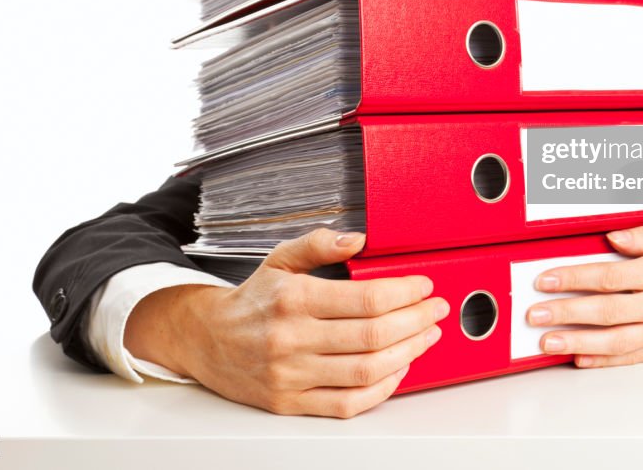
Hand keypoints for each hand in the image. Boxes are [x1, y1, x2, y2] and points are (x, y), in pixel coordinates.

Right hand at [123, 229, 447, 416]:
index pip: (366, 298)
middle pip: (373, 335)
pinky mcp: (291, 403)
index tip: (424, 286)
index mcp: (294, 298)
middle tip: (436, 311)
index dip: (405, 293)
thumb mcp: (280, 259)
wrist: (206, 340)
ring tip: (426, 336)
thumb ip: (318, 244)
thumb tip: (358, 239)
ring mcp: (292, 375)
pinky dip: (381, 389)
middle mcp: (292, 339)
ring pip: (366, 371)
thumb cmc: (252, 300)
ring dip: (408, 353)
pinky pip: (347, 404)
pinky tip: (398, 369)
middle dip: (416, 321)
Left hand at [525, 225, 642, 367]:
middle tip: (536, 314)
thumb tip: (614, 236)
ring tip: (549, 342)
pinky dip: (605, 361)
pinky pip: (633, 357)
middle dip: (567, 313)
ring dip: (578, 342)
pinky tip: (582, 359)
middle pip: (607, 311)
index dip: (574, 278)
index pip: (610, 276)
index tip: (547, 279)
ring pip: (616, 341)